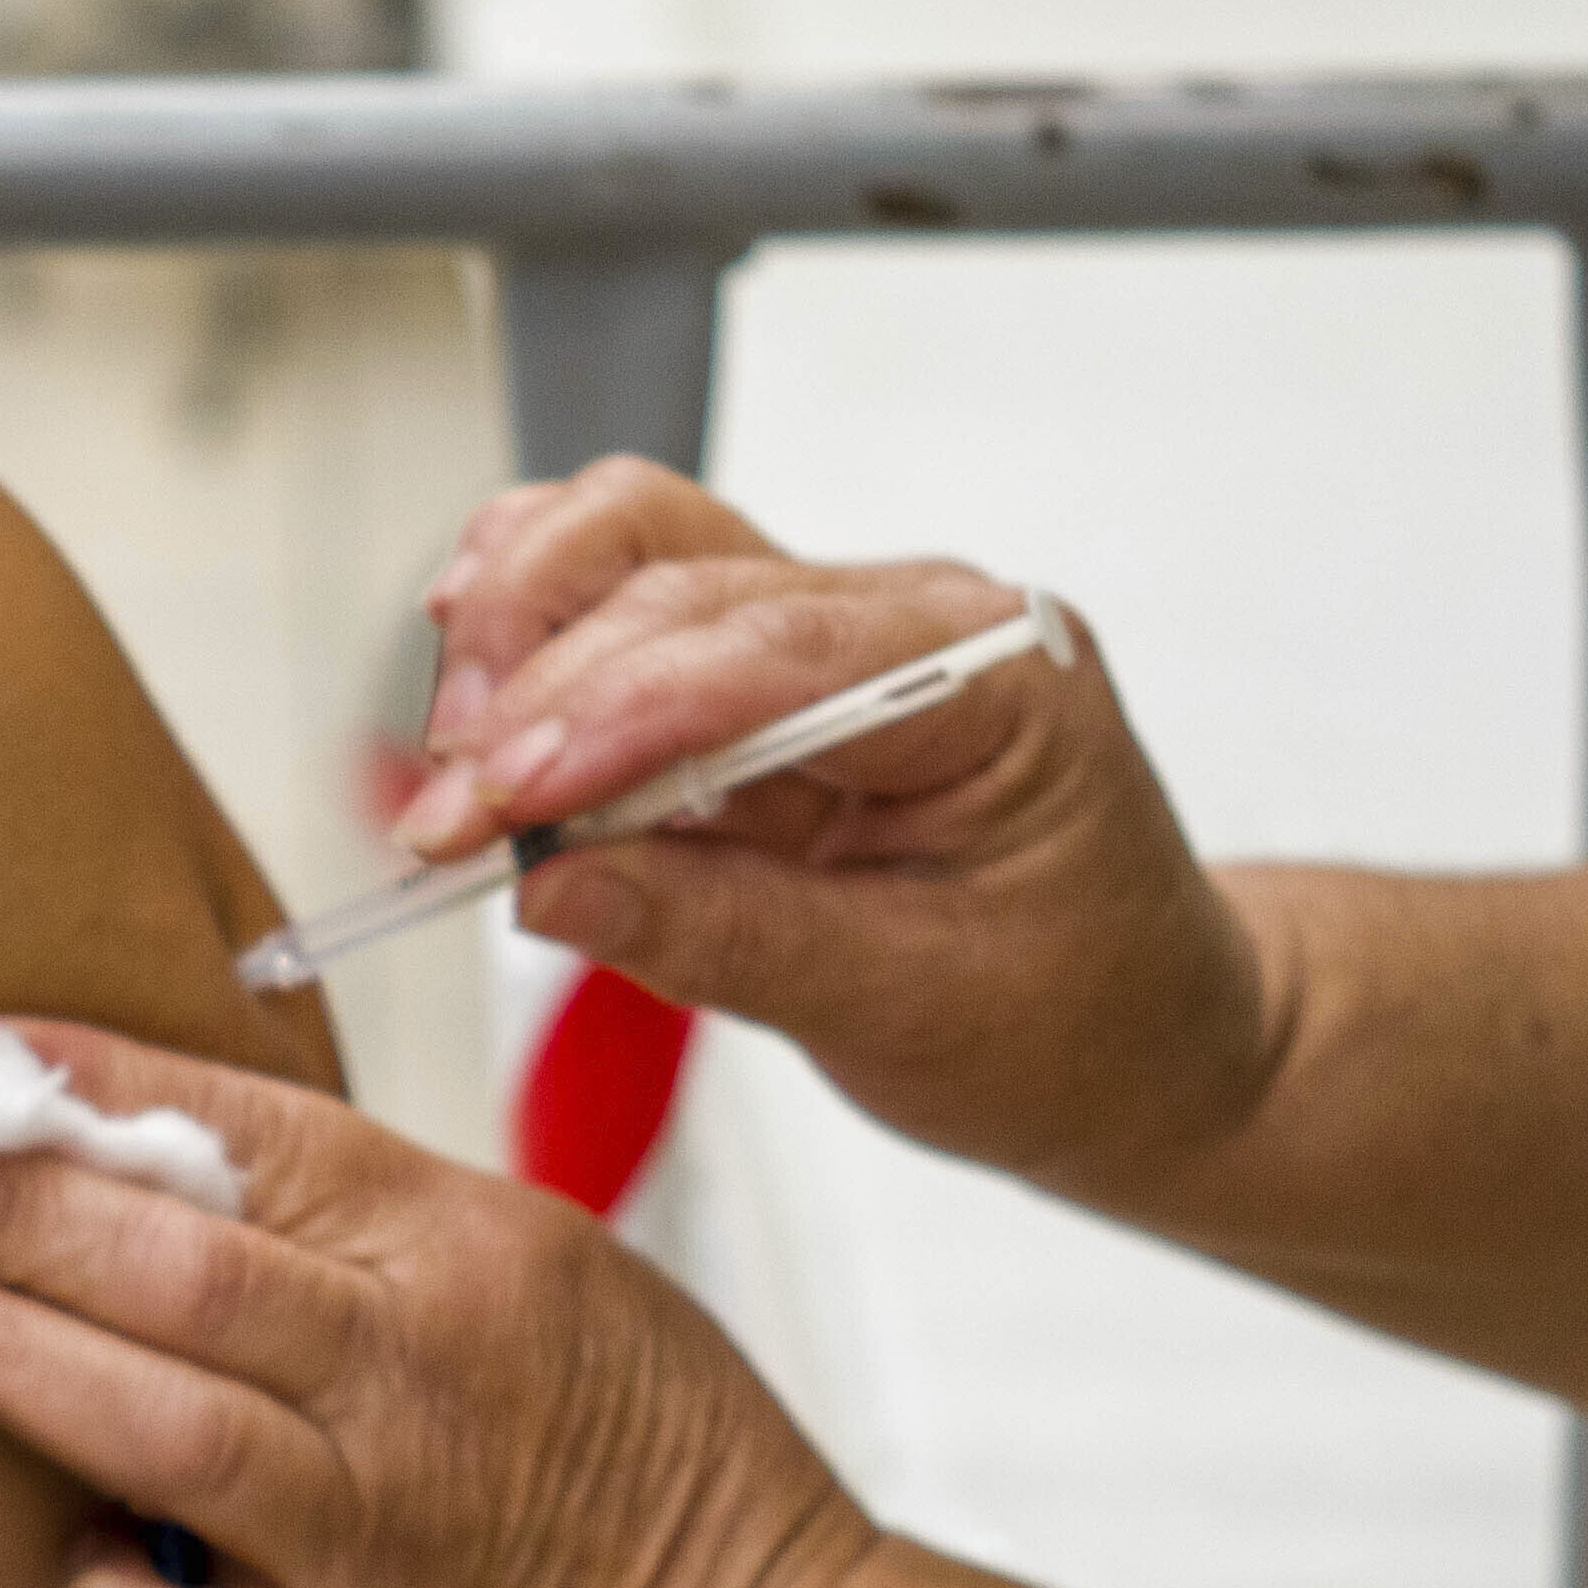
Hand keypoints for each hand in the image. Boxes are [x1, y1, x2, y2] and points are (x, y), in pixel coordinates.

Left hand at [0, 1028, 876, 1587]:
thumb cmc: (643, 1457)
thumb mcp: (549, 1265)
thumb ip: (367, 1212)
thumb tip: (151, 1138)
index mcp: (475, 1256)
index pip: (259, 1134)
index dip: (96, 1087)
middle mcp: (419, 1388)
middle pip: (178, 1268)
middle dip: (1, 1205)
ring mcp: (376, 1547)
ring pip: (155, 1430)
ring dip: (5, 1358)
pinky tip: (63, 1562)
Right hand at [406, 464, 1287, 1218]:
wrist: (1147, 1045)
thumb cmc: (1078, 1024)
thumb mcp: (914, 1011)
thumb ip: (731, 937)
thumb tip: (551, 884)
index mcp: (991, 673)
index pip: (768, 646)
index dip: (612, 712)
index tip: (500, 796)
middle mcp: (910, 617)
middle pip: (681, 572)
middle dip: (537, 689)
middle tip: (440, 817)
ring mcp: (834, 632)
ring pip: (640, 543)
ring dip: (521, 630)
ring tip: (448, 753)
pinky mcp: (766, 677)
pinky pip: (633, 607)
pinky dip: (539, 635)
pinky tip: (472, 688)